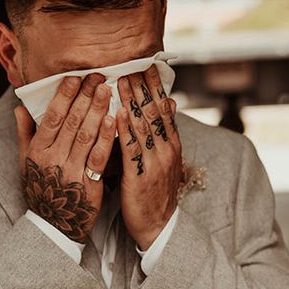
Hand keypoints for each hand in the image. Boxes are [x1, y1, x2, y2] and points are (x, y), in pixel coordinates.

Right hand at [15, 74, 116, 242]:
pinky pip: (99, 157)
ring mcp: (71, 172)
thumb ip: (24, 134)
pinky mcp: (89, 185)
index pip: (52, 116)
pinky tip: (115, 119)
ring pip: (86, 135)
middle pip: (71, 121)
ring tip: (108, 89)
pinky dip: (107, 136)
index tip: (75, 76)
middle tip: (98, 74)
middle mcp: (52, 159)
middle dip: (85, 95)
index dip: (64, 94)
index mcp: (37, 151)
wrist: (54, 227)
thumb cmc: (41, 191)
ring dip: (98, 109)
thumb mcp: (26, 163)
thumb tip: (19, 107)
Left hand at [115, 64, 181, 249]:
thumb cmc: (155, 193)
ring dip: (131, 101)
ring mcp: (155, 162)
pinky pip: (131, 148)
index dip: (156, 87)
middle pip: (154, 112)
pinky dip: (124, 128)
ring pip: (143, 126)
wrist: (159, 226)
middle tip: (131, 63)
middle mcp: (166, 150)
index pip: (164, 109)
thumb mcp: (164, 161)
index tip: (147, 65)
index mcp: (172, 145)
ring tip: (121, 79)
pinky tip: (117, 112)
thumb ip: (162, 134)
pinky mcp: (140, 176)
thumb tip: (168, 104)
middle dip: (143, 87)